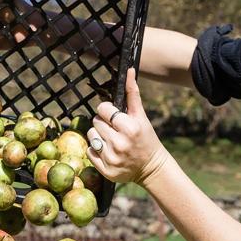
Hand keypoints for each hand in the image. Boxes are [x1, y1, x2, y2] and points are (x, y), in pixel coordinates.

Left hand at [87, 68, 171, 185]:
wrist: (151, 167)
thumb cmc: (146, 138)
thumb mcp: (141, 116)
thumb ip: (132, 93)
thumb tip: (129, 70)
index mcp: (129, 128)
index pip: (103, 109)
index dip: (107, 110)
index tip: (114, 116)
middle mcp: (119, 144)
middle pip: (95, 121)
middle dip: (103, 123)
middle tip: (115, 129)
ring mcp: (111, 158)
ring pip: (91, 136)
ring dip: (98, 136)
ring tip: (111, 140)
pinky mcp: (105, 170)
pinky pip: (89, 151)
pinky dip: (96, 150)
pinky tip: (109, 151)